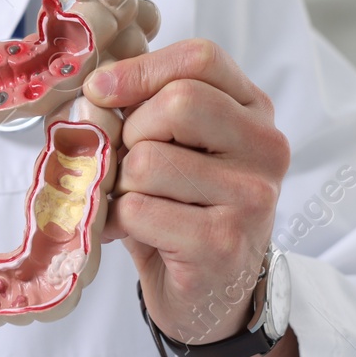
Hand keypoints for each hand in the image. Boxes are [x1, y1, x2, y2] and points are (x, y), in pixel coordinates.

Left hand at [85, 38, 299, 356]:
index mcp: (254, 111)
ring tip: (135, 206)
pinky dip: (120, 222)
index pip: (201, 59)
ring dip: (121, 186)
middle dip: (131, 134)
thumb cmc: (181, 213)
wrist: (208, 297)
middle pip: (177, 103)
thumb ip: (139, 112)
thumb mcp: (169, 148)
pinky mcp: (224, 242)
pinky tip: (135, 234)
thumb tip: (90, 96)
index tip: (101, 91)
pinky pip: (140, 210)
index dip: (141, 70)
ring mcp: (252, 197)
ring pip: (148, 161)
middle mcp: (266, 148)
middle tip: (128, 168)